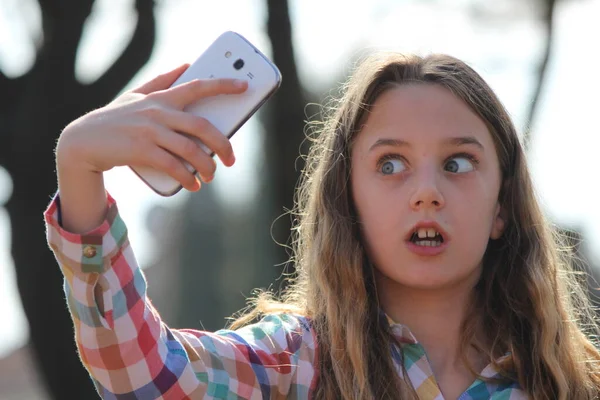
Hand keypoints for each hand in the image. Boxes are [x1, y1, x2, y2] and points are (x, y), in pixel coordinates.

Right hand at [56, 64, 247, 190]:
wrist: (83, 141)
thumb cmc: (115, 118)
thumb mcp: (136, 96)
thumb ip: (162, 80)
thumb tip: (187, 65)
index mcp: (162, 98)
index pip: (198, 86)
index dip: (223, 85)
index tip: (243, 88)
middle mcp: (159, 112)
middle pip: (202, 126)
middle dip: (223, 144)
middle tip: (231, 159)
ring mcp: (150, 132)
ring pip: (191, 150)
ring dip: (206, 167)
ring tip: (210, 176)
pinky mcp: (141, 151)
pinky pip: (174, 166)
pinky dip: (187, 178)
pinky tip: (193, 185)